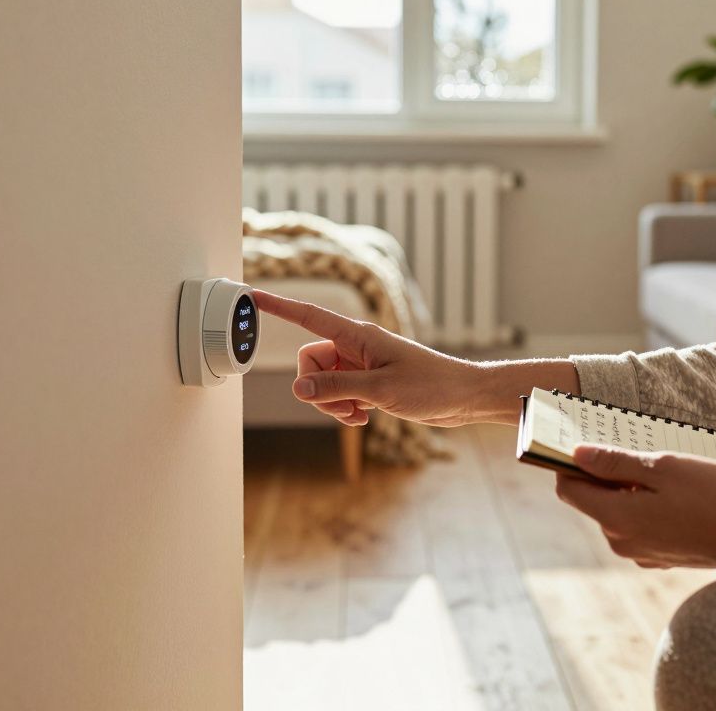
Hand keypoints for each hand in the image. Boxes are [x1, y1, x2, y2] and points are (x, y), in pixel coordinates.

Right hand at [252, 289, 484, 426]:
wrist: (462, 397)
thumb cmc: (431, 385)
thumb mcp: (380, 390)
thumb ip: (336, 388)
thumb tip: (297, 389)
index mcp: (357, 335)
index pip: (308, 317)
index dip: (279, 306)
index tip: (253, 296)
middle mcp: (355, 347)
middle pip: (310, 362)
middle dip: (316, 389)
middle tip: (343, 406)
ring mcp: (360, 365)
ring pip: (323, 382)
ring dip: (332, 403)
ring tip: (358, 415)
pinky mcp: (368, 383)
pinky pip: (338, 394)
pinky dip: (344, 409)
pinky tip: (363, 419)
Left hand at [556, 444, 715, 596]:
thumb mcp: (664, 467)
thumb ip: (614, 463)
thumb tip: (576, 455)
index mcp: (616, 518)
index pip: (569, 489)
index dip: (570, 463)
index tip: (585, 440)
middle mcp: (621, 542)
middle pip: (593, 500)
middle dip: (605, 474)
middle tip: (638, 449)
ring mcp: (641, 552)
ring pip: (618, 511)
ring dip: (631, 488)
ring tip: (666, 471)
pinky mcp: (662, 556)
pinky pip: (640, 524)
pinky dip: (648, 505)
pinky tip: (679, 494)